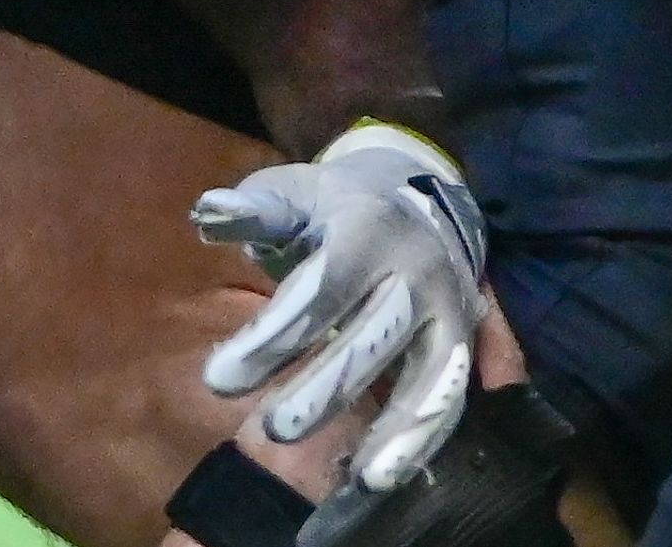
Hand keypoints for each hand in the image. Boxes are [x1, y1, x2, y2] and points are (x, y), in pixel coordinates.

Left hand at [196, 123, 490, 492]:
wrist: (413, 197)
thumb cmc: (331, 208)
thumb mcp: (291, 194)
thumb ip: (252, 211)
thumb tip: (208, 213)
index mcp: (366, 226)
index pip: (320, 288)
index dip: (272, 336)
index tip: (219, 378)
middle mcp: (416, 268)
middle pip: (372, 337)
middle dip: (323, 389)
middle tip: (271, 430)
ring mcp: (446, 308)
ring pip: (428, 376)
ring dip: (394, 430)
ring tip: (356, 477)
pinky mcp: (463, 343)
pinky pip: (450, 398)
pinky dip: (422, 441)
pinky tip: (380, 476)